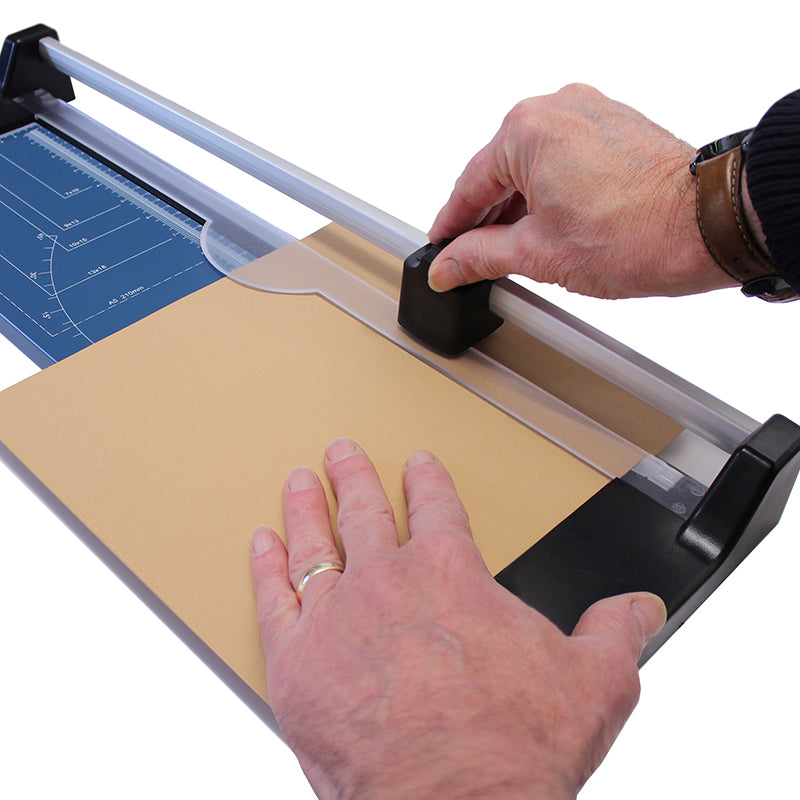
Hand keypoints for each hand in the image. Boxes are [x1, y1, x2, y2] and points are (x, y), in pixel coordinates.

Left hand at [250, 439, 665, 798]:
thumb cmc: (511, 748)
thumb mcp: (595, 682)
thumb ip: (617, 632)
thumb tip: (642, 608)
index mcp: (451, 574)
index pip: (436, 507)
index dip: (427, 479)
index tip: (417, 463)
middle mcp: (388, 581)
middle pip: (364, 509)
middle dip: (354, 475)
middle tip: (341, 451)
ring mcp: (337, 615)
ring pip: (314, 541)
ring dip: (305, 506)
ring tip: (300, 480)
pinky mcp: (296, 658)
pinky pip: (273, 594)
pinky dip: (264, 565)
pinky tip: (261, 543)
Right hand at [428, 83, 735, 298]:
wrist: (707, 228)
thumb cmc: (638, 234)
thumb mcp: (537, 254)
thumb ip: (479, 257)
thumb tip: (448, 266)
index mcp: (526, 131)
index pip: (469, 185)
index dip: (451, 225)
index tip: (441, 248)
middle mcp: (557, 109)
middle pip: (500, 172)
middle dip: (486, 219)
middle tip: (473, 260)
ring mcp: (590, 113)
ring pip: (533, 165)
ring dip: (520, 207)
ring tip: (517, 252)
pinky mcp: (615, 126)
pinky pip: (563, 158)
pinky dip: (551, 191)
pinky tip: (550, 226)